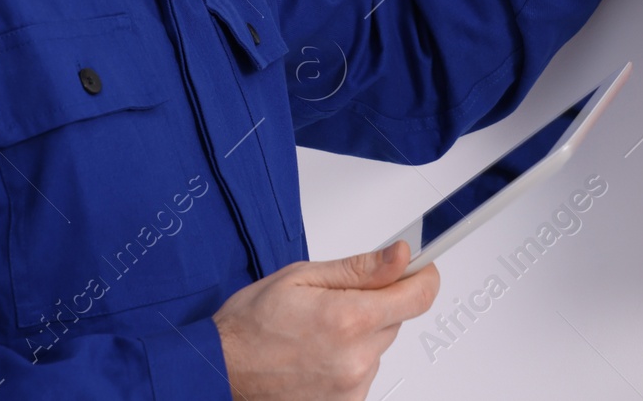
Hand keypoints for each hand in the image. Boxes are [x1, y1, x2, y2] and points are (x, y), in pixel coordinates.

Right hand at [213, 239, 439, 399]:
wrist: (220, 370)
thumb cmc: (251, 323)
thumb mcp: (302, 276)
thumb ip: (360, 268)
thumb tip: (401, 255)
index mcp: (348, 319)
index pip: (418, 296)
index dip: (422, 276)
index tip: (419, 266)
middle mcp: (356, 359)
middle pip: (396, 319)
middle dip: (375, 303)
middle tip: (336, 299)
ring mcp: (351, 387)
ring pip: (378, 346)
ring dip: (360, 334)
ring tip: (317, 331)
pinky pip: (364, 371)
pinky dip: (349, 359)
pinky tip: (318, 354)